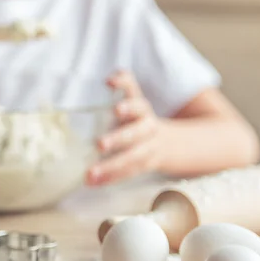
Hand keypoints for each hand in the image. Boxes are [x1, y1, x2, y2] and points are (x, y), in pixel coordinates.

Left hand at [86, 70, 161, 185]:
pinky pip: (129, 173)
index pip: (135, 93)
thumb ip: (123, 85)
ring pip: (133, 158)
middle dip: (118, 138)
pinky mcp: (146, 164)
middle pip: (135, 132)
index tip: (109, 82)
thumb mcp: (133, 99)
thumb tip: (110, 77)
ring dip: (111, 167)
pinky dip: (110, 179)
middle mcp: (147, 126)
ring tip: (90, 173)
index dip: (123, 85)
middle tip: (99, 144)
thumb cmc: (137, 118)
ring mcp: (149, 147)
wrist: (170, 142)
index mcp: (141, 107)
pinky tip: (92, 183)